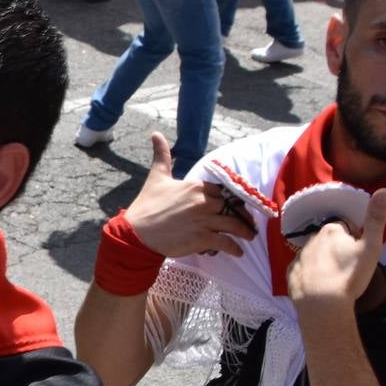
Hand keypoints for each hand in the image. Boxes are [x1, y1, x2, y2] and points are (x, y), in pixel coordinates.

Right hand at [125, 132, 258, 257]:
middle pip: (233, 207)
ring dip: (245, 232)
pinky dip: (235, 248)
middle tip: (247, 222)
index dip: (231, 199)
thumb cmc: (146, 206)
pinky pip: (227, 243)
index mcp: (196, 186)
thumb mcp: (156, 178)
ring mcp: (205, 221)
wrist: (136, 233)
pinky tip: (238, 252)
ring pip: (235, 225)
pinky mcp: (203, 239)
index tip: (235, 205)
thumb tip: (156, 134)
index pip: (223, 191)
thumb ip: (161, 156)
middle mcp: (204, 202)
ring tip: (249, 237)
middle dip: (242, 215)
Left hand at [287, 187, 385, 309]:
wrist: (323, 305)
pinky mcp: (290, 274)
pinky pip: (302, 270)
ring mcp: (298, 257)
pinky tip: (319, 286)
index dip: (353, 239)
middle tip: (347, 268)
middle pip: (328, 240)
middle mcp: (311, 239)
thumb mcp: (371, 246)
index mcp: (331, 230)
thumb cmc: (350, 275)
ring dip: (323, 261)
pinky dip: (310, 275)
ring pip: (314, 254)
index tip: (358, 255)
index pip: (344, 228)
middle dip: (337, 249)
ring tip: (334, 279)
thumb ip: (376, 218)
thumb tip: (384, 189)